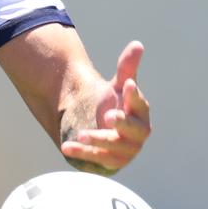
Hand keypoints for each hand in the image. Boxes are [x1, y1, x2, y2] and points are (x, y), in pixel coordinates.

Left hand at [60, 40, 151, 171]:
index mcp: (140, 113)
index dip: (135, 97)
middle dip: (123, 124)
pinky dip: (81, 154)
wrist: (94, 125)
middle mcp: (136, 134)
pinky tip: (66, 147)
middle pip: (134, 131)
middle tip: (109, 115)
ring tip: (82, 134)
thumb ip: (126, 68)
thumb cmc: (110, 103)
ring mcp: (124, 151)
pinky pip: (96, 161)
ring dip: (99, 141)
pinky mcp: (108, 163)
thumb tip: (137, 44)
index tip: (128, 84)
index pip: (141, 106)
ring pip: (115, 149)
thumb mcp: (115, 85)